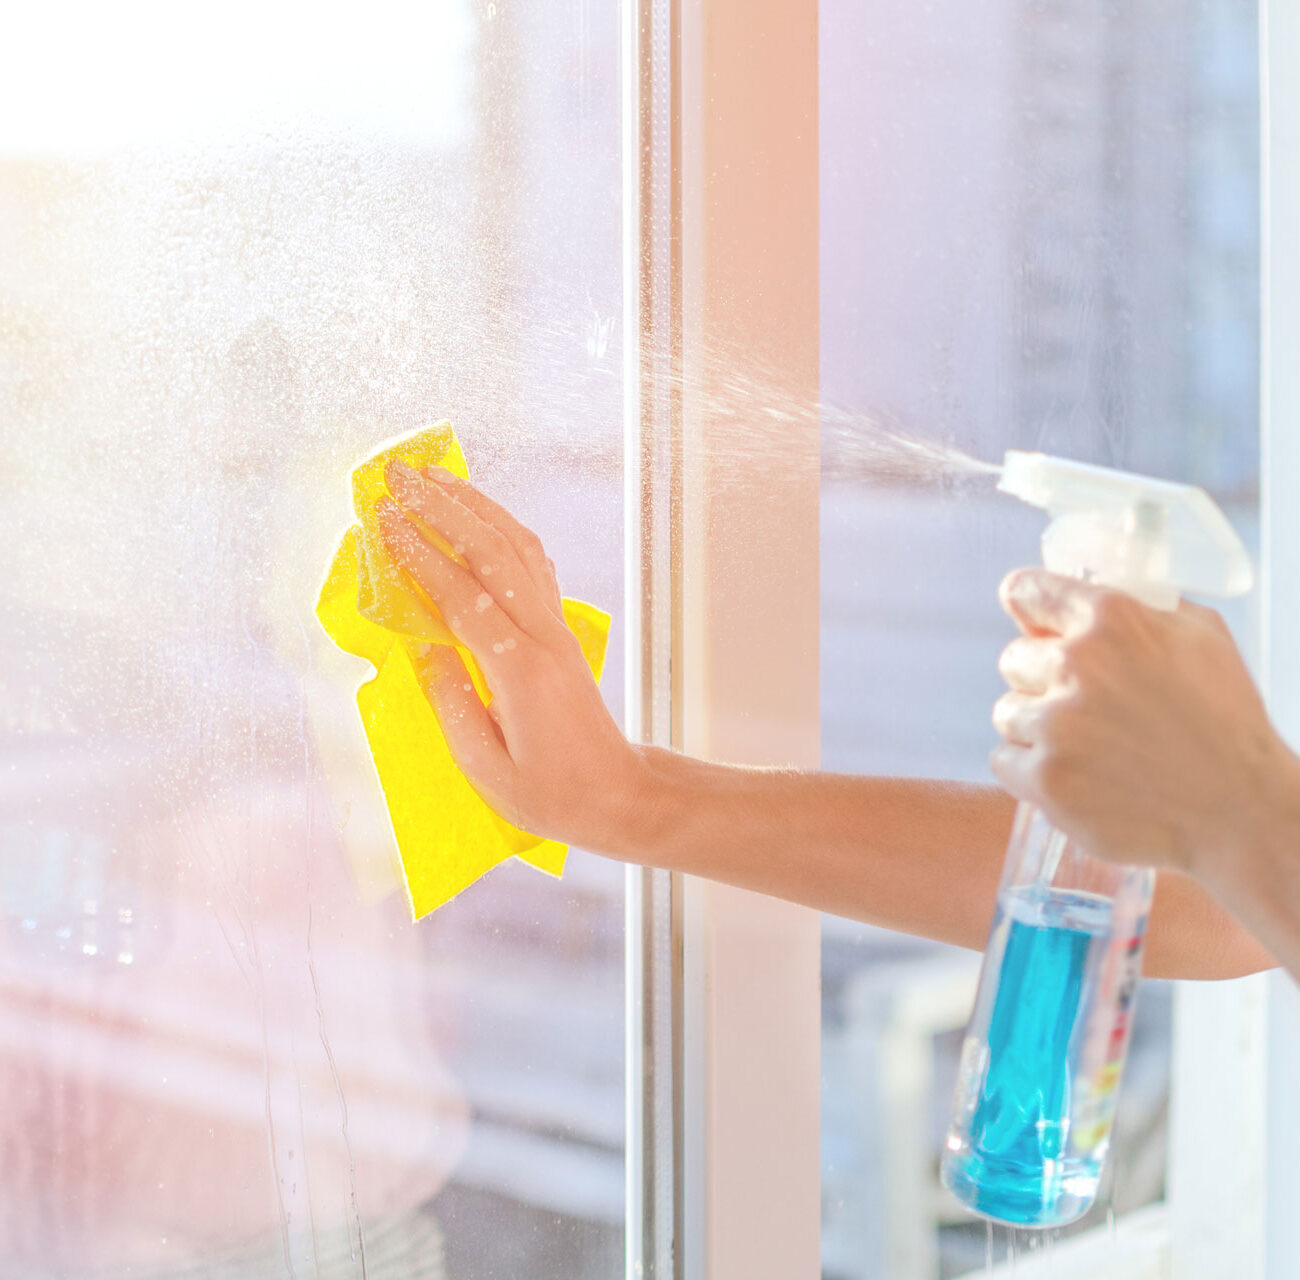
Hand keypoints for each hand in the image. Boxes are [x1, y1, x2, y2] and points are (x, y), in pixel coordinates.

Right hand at [375, 461, 645, 852]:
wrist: (618, 794)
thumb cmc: (551, 793)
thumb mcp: (486, 767)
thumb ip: (451, 702)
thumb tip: (421, 646)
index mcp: (518, 670)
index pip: (461, 597)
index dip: (420, 555)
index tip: (384, 518)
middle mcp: (542, 636)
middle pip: (491, 554)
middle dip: (442, 508)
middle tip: (399, 474)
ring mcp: (556, 627)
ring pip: (517, 548)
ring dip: (475, 507)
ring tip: (435, 476)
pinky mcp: (561, 629)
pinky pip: (533, 564)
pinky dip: (504, 530)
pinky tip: (481, 515)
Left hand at [989, 567, 1294, 879]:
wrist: (1238, 810)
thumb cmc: (1225, 723)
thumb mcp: (1200, 635)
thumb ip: (1137, 605)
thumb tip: (1083, 593)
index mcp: (1113, 619)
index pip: (1027, 591)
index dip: (1029, 608)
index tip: (1031, 620)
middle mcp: (1077, 665)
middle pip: (1014, 658)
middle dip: (1041, 678)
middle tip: (1086, 704)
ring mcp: (1056, 725)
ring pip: (1007, 711)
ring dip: (1036, 726)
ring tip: (1088, 744)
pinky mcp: (1044, 778)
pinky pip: (1004, 759)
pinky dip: (1030, 769)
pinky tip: (1074, 774)